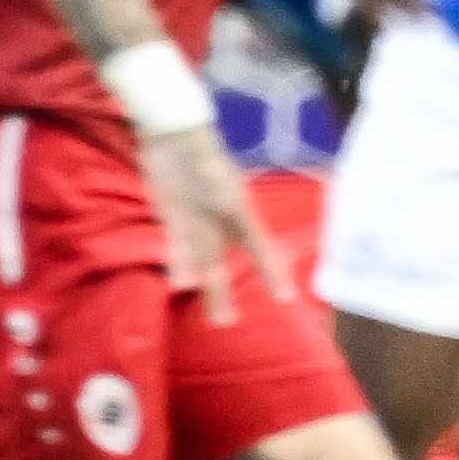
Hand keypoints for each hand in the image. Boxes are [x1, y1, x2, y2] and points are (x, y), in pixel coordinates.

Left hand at [143, 116, 262, 316]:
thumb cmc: (205, 159)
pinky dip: (179, 264)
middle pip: (224, 262)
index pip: (260, 249)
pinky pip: (178, 247)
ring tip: (206, 312)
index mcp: (240, 213)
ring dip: (203, 285)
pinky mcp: (174, 218)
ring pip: (201, 260)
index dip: (272, 272)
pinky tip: (180, 283)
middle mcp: (220, 223)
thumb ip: (224, 202)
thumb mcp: (220, 182)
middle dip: (224, 291)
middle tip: (225, 321)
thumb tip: (227, 211)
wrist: (173, 138)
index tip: (285, 298)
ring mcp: (196, 222)